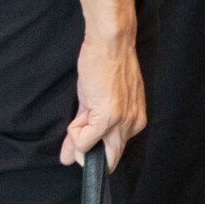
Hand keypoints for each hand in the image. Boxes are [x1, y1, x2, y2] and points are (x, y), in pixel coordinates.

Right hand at [61, 28, 146, 170]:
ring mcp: (121, 123)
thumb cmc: (106, 66)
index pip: (114, 151)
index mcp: (135, 121)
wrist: (111, 44)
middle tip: (83, 123)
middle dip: (86, 152)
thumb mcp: (99, 101)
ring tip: (87, 106)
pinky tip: (83, 108)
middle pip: (108, 159)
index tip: (85, 136)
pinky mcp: (108, 118)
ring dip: (79, 137)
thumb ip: (86, 128)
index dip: (94, 148)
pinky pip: (84, 142)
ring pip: (92, 152)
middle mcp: (133, 126)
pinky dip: (75, 133)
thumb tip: (69, 156)